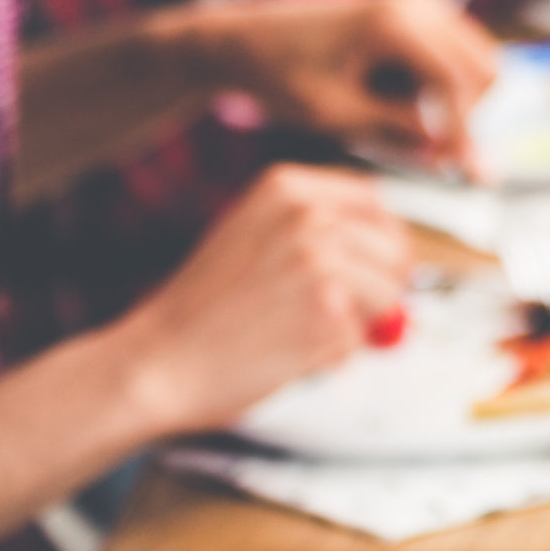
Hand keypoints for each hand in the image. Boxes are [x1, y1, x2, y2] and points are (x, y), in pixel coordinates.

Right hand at [106, 166, 410, 432]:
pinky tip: (285, 352)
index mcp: (286, 188)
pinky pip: (361, 338)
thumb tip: (389, 254)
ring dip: (356, 325)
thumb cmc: (199, 313)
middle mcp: (308, 213)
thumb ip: (315, 235)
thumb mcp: (251, 238)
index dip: (385, 239)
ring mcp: (320, 259)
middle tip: (342, 314)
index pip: (373, 201)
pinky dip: (334, 356)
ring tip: (296, 333)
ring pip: (387, 296)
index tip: (380, 265)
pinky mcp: (329, 308)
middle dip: (381, 287)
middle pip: (393, 250)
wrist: (156, 362)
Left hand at [182, 0, 497, 174]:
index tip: (462, 174)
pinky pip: (458, 53)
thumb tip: (455, 157)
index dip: (463, 134)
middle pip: (485, 70)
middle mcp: (418, 1)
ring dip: (459, 102)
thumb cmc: (280, 74)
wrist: (244, 37)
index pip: (459, 86)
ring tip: (412, 130)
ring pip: (478, 62)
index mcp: (395, 24)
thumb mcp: (339, 114)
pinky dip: (446, 86)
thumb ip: (402, 132)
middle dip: (468, 117)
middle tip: (437, 157)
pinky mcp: (418, 6)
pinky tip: (407, 106)